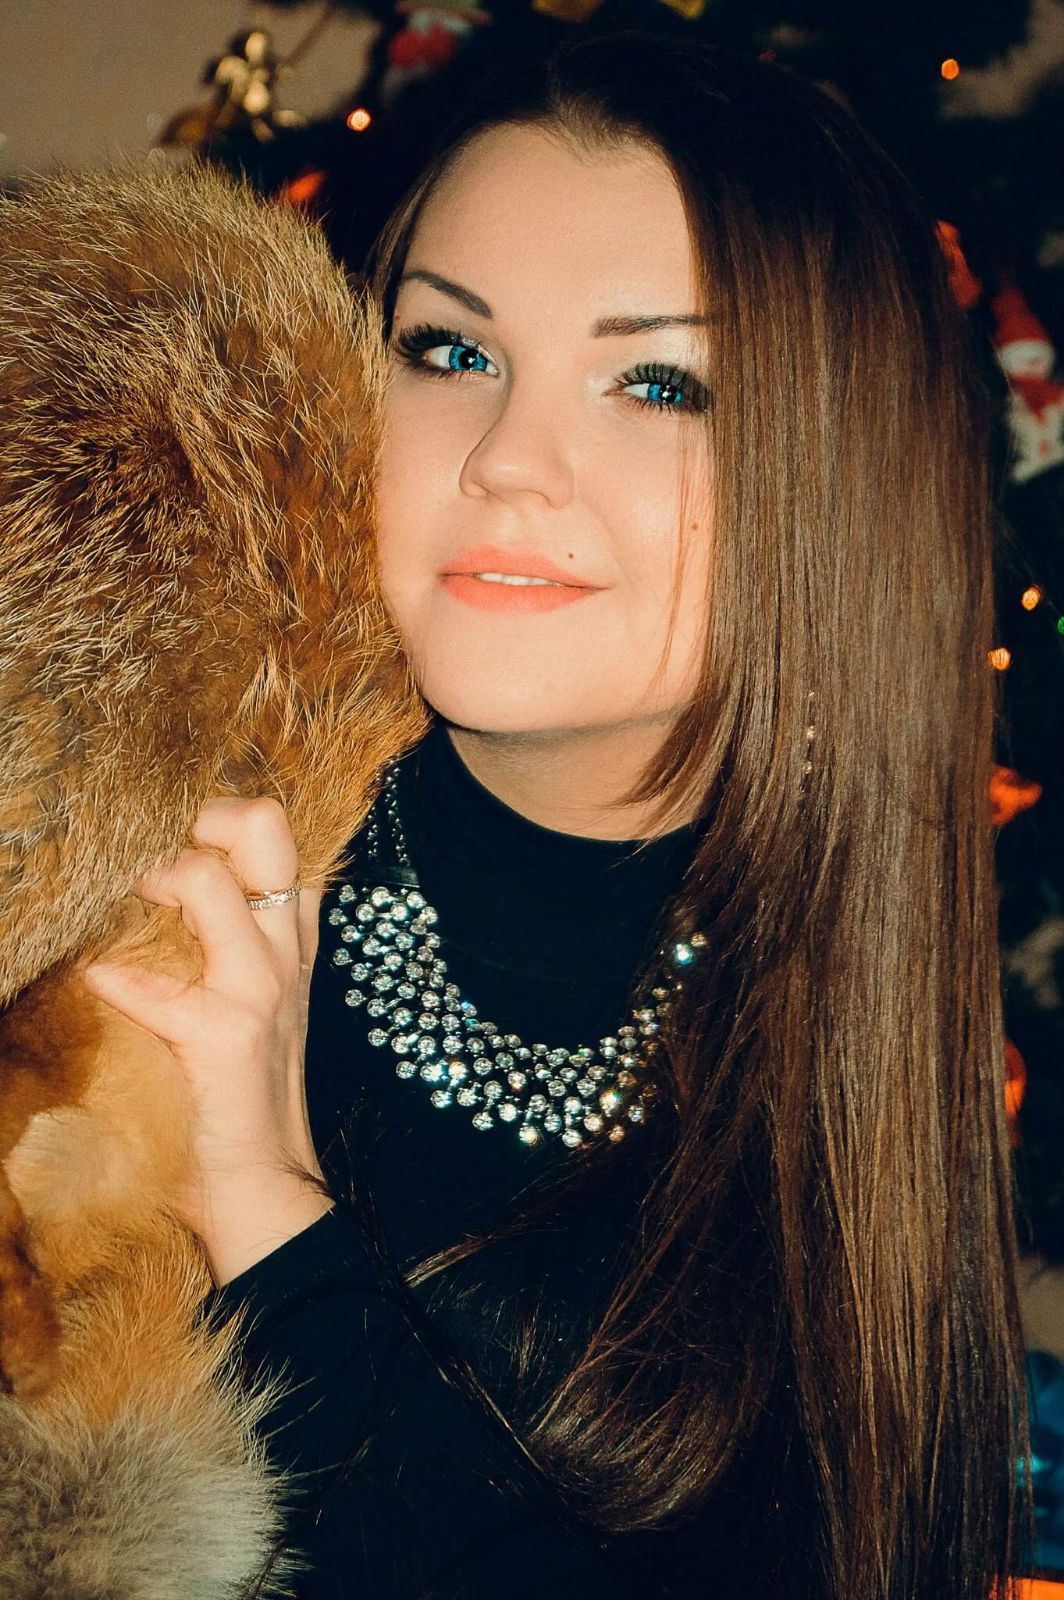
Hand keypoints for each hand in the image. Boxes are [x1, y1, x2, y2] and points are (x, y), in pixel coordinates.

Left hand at [82, 797, 332, 1285]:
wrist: (262, 1185)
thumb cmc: (235, 1094)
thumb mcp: (245, 1001)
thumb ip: (217, 945)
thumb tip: (146, 895)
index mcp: (290, 936)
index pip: (273, 832)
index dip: (219, 821)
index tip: (179, 857)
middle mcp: (285, 948)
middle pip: (264, 824)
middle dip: (201, 821)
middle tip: (164, 872)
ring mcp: (260, 986)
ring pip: (208, 878)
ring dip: (154, 887)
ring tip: (135, 924)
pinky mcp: (223, 1034)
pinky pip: (149, 981)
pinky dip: (112, 980)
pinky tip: (100, 989)